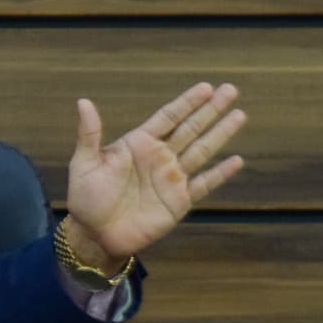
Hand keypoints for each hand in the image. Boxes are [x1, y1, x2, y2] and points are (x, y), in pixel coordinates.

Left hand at [63, 82, 246, 272]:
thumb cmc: (85, 198)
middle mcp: (159, 157)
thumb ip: (89, 133)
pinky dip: (220, 174)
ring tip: (240, 115)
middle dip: (211, 110)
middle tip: (231, 90)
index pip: (168, 118)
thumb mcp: (84, 163)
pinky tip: (236, 161)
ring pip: (201, 151)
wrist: (95, 235)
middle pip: (190, 128)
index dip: (187, 103)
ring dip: (220, 134)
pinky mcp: (178, 201)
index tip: (206, 87)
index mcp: (138, 144)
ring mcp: (171, 179)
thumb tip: (83, 101)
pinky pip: (203, 184)